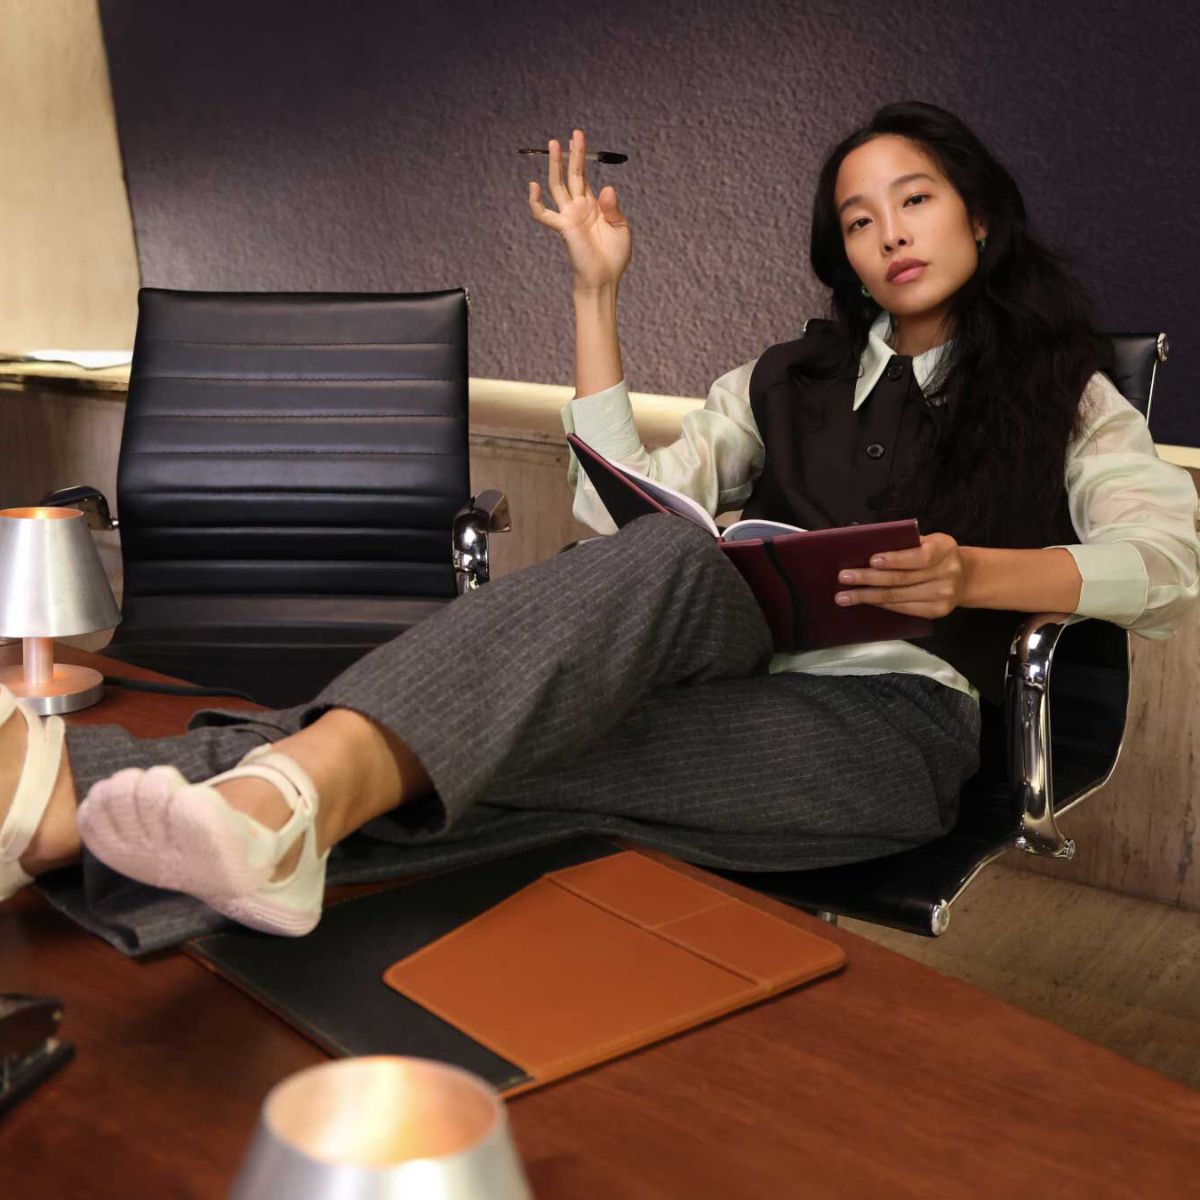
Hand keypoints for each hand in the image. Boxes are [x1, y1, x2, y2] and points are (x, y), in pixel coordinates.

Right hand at [527, 127, 631, 290]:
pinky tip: (533, 186)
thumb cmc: (614, 256)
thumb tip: (607, 189)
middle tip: (572, 134)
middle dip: (572, 154)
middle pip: (572, 175)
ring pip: (558, 185)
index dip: (581, 156)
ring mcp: (569, 216)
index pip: (584, 176)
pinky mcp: (563, 228)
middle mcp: (578, 207)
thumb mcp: (621, 228)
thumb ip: (614, 208)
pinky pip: (543, 214)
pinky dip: (535, 202)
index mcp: (593, 205)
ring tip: (554, 144)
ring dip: (555, 165)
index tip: (579, 137)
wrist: (604, 278)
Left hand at [833, 533, 966, 617]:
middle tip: (844, 578)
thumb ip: (904, 542)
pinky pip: (903, 609)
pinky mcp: (936, 612)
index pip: (918, 556)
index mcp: (944, 548)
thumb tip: (866, 546)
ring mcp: (943, 595)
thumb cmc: (935, 554)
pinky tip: (865, 601)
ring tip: (844, 596)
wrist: (964, 577)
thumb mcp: (927, 541)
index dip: (895, 559)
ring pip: (898, 597)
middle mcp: (947, 573)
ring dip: (868, 596)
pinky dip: (881, 605)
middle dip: (869, 579)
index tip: (872, 560)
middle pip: (902, 579)